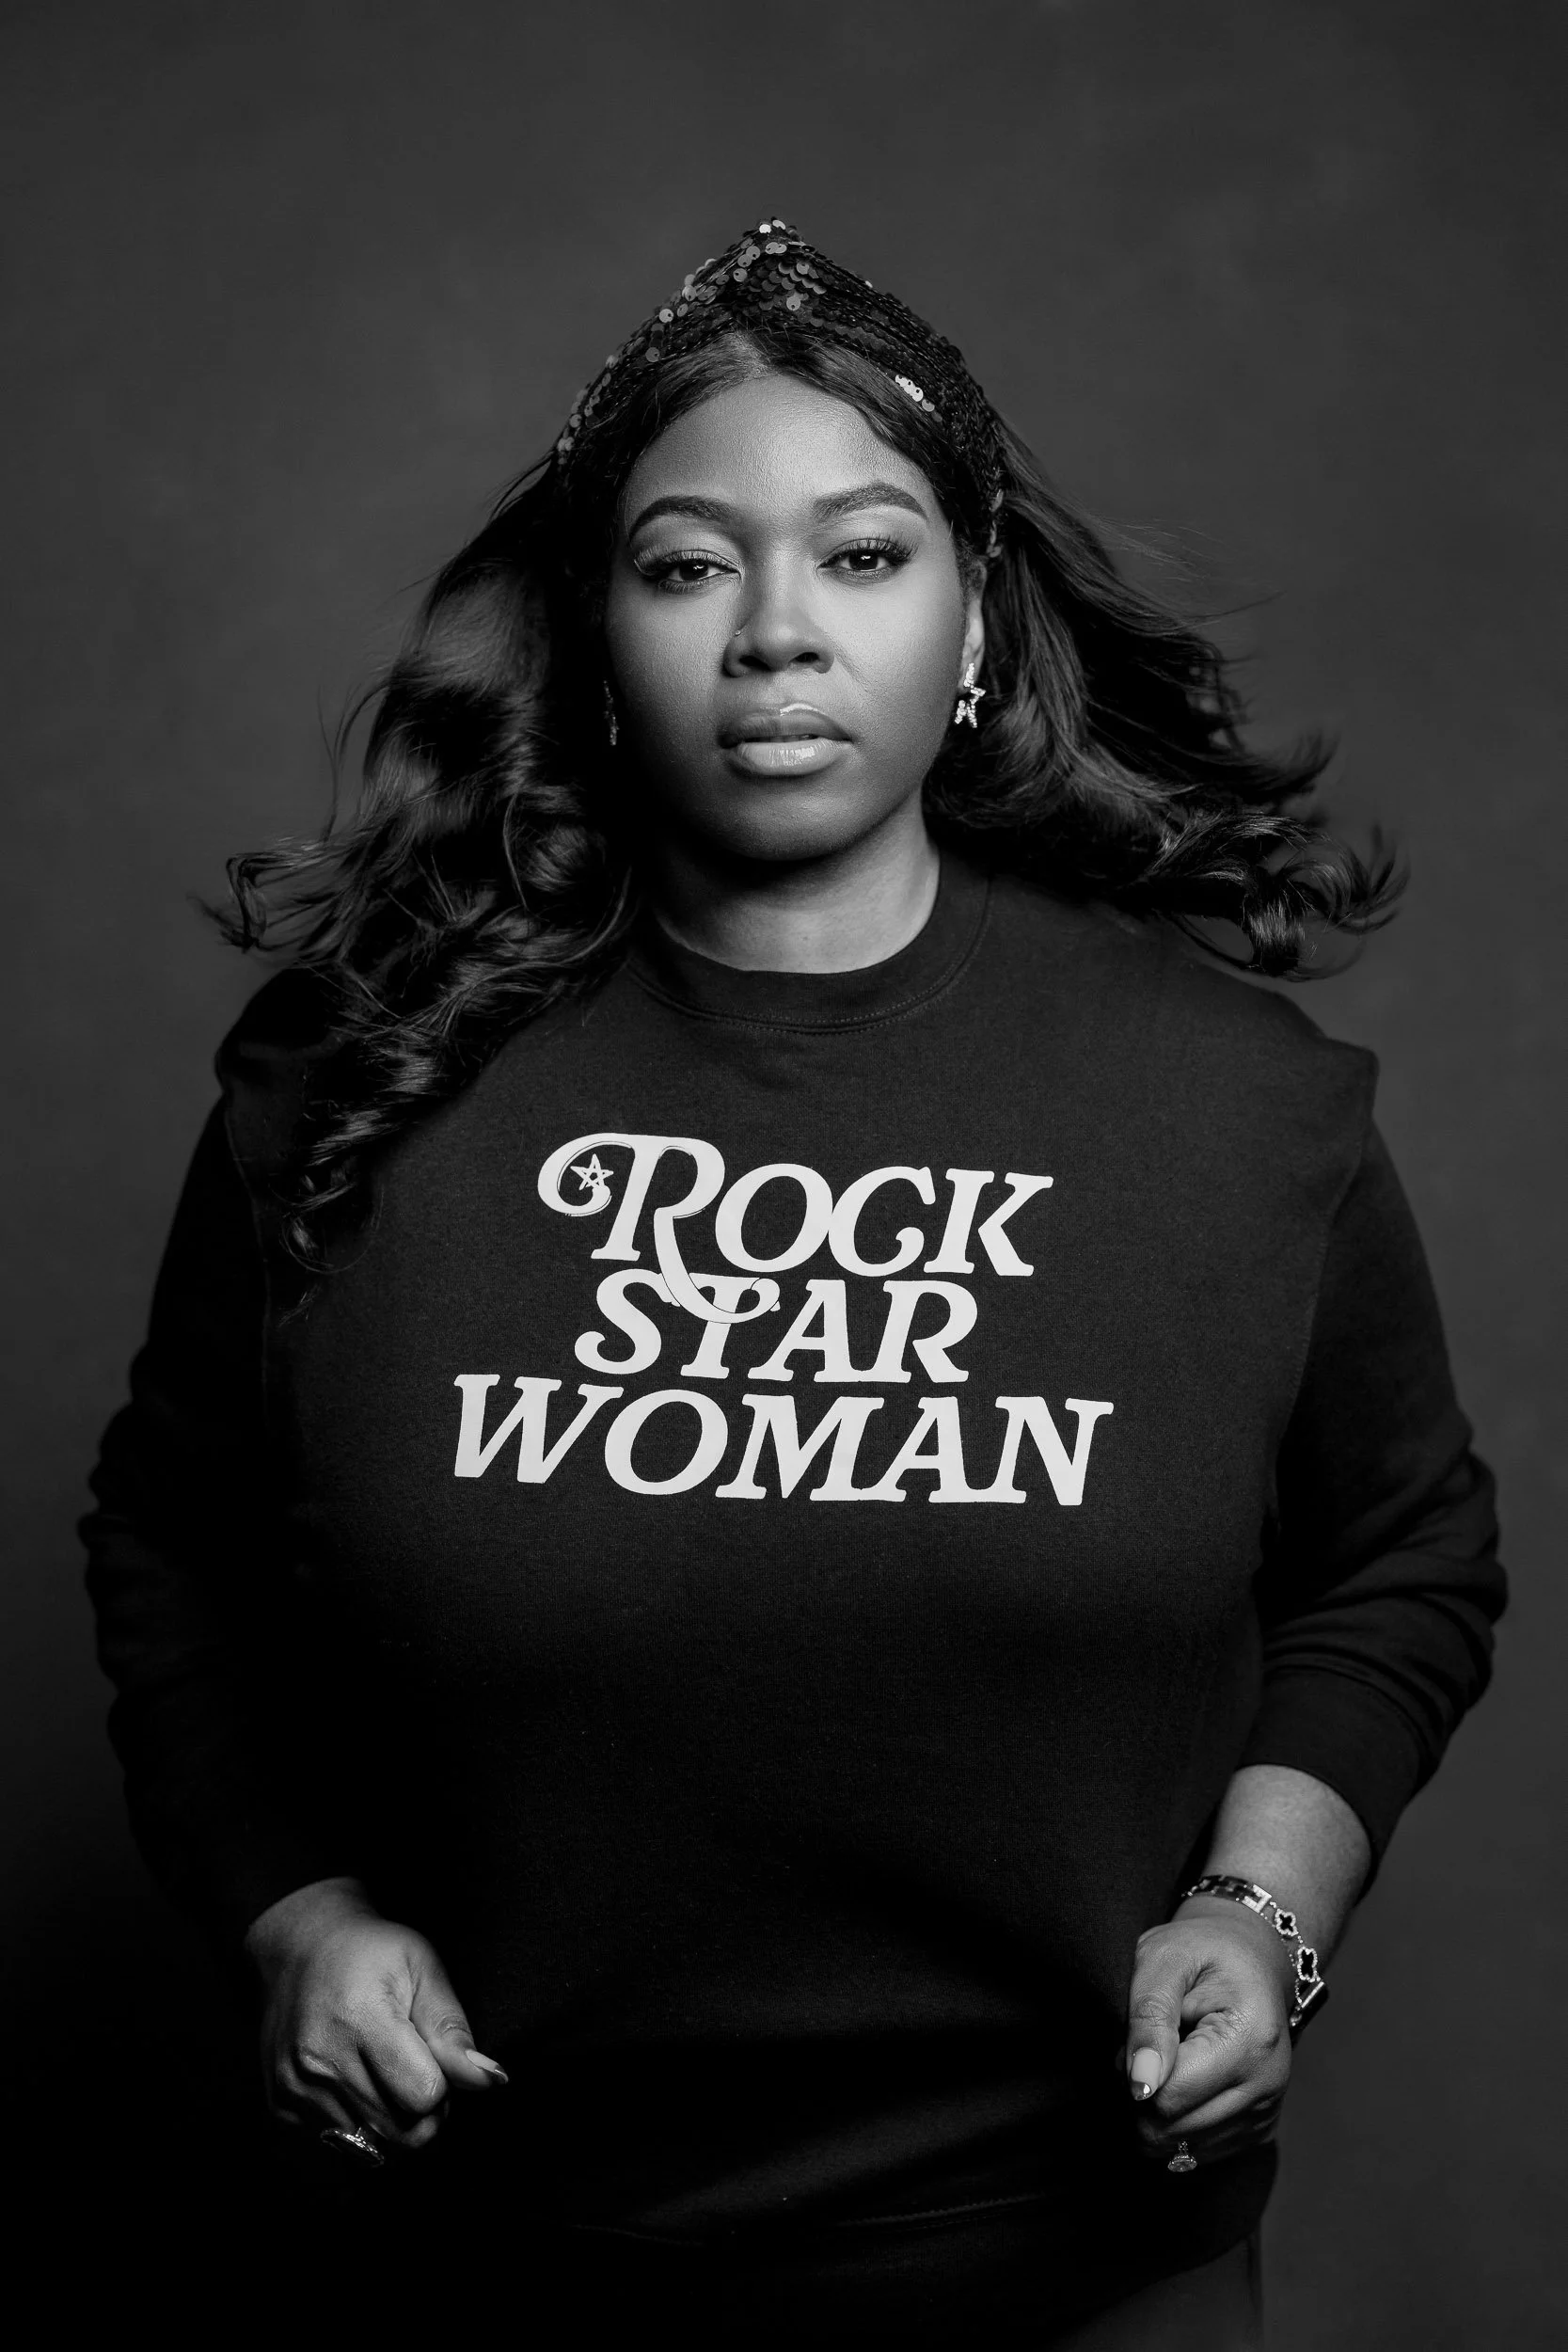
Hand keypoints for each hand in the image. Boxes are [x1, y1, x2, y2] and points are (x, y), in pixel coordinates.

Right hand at [245, 1876, 507, 2152]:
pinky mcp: (282, 2105)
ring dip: (394, 2121)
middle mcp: (320, 2060)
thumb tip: (490, 2080)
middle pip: (401, 2131)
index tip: (436, 2057)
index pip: (424, 2096)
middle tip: (418, 2068)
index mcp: (361, 2018)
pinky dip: (361, 2124)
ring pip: (373, 2146)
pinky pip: (341, 2145)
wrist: (299, 1949)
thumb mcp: (422, 1967)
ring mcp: (295, 2087)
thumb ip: (452, 2029)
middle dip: (424, 2111)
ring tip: (388, 2073)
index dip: (444, 2083)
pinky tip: (358, 2080)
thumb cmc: (371, 1953)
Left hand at [1121, 1897, 1294, 2165]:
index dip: (1131, 2072)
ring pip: (1179, 2149)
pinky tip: (1184, 2080)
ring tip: (1166, 2060)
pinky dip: (1177, 2122)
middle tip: (1145, 2048)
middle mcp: (1267, 2086)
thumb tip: (1140, 2085)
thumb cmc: (1200, 1951)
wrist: (1248, 1959)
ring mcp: (1266, 2114)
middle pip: (1170, 2131)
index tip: (1134, 2036)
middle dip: (1140, 2096)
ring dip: (1156, 2111)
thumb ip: (1148, 2018)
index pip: (1168, 2098)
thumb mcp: (1162, 1959)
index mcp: (1250, 2041)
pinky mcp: (1258, 2130)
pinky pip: (1195, 2151)